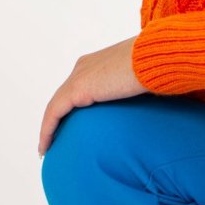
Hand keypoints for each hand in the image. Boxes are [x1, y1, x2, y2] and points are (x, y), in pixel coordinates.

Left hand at [38, 35, 148, 155]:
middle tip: (54, 140)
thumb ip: (135, 90)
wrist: (156, 56)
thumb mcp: (143, 79)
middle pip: (63, 97)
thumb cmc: (158, 66)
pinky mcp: (77, 88)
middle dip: (56, 119)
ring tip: (46, 148)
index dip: (71, 105)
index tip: (71, 124)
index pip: (78, 86)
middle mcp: (84, 67)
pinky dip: (47, 131)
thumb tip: (148, 104)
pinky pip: (54, 114)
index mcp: (98, 62)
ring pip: (55, 106)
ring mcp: (79, 76)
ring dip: (49, 128)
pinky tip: (45, 148)